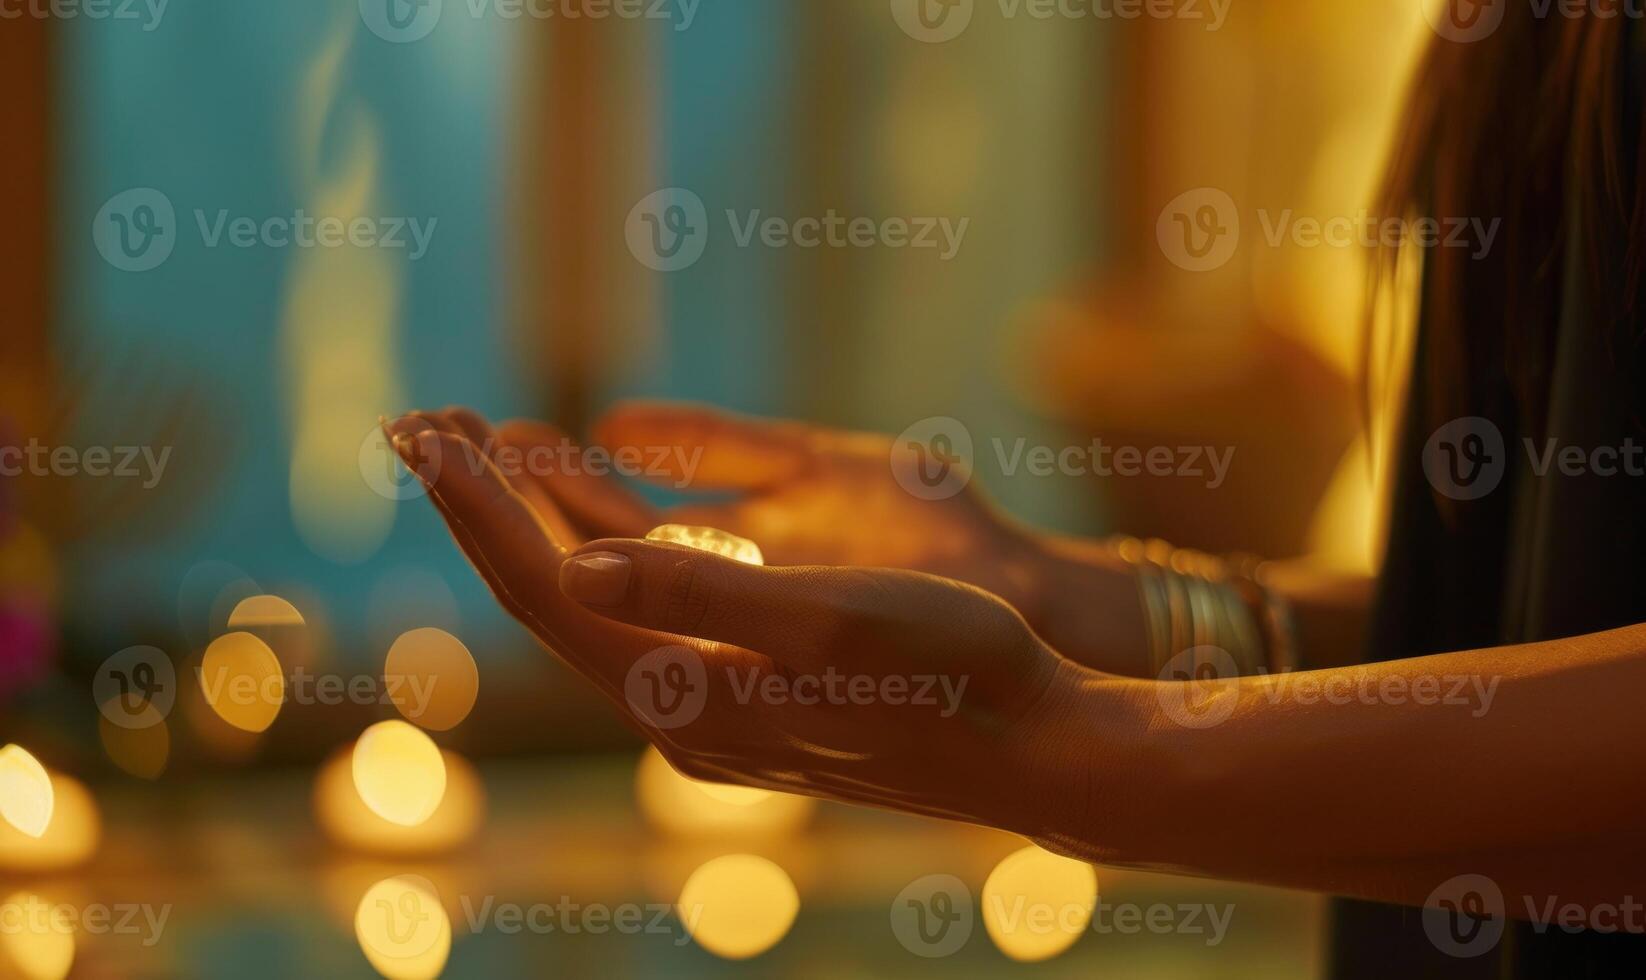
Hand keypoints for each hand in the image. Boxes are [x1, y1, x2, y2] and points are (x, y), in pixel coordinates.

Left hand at [383, 408, 1121, 842]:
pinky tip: (594, 508)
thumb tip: (573, 563)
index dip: (480, 508)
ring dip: (537, 521)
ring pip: (596, 600)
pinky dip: (603, 546)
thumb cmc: (953, 671)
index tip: (422, 431)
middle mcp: (680, 711)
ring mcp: (711, 705)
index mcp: (687, 694)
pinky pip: (645, 609)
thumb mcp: (832, 617)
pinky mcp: (746, 691)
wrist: (1034, 745)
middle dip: (483, 507)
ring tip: (484, 445)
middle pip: (551, 595)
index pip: (549, 590)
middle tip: (421, 422)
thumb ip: (701, 591)